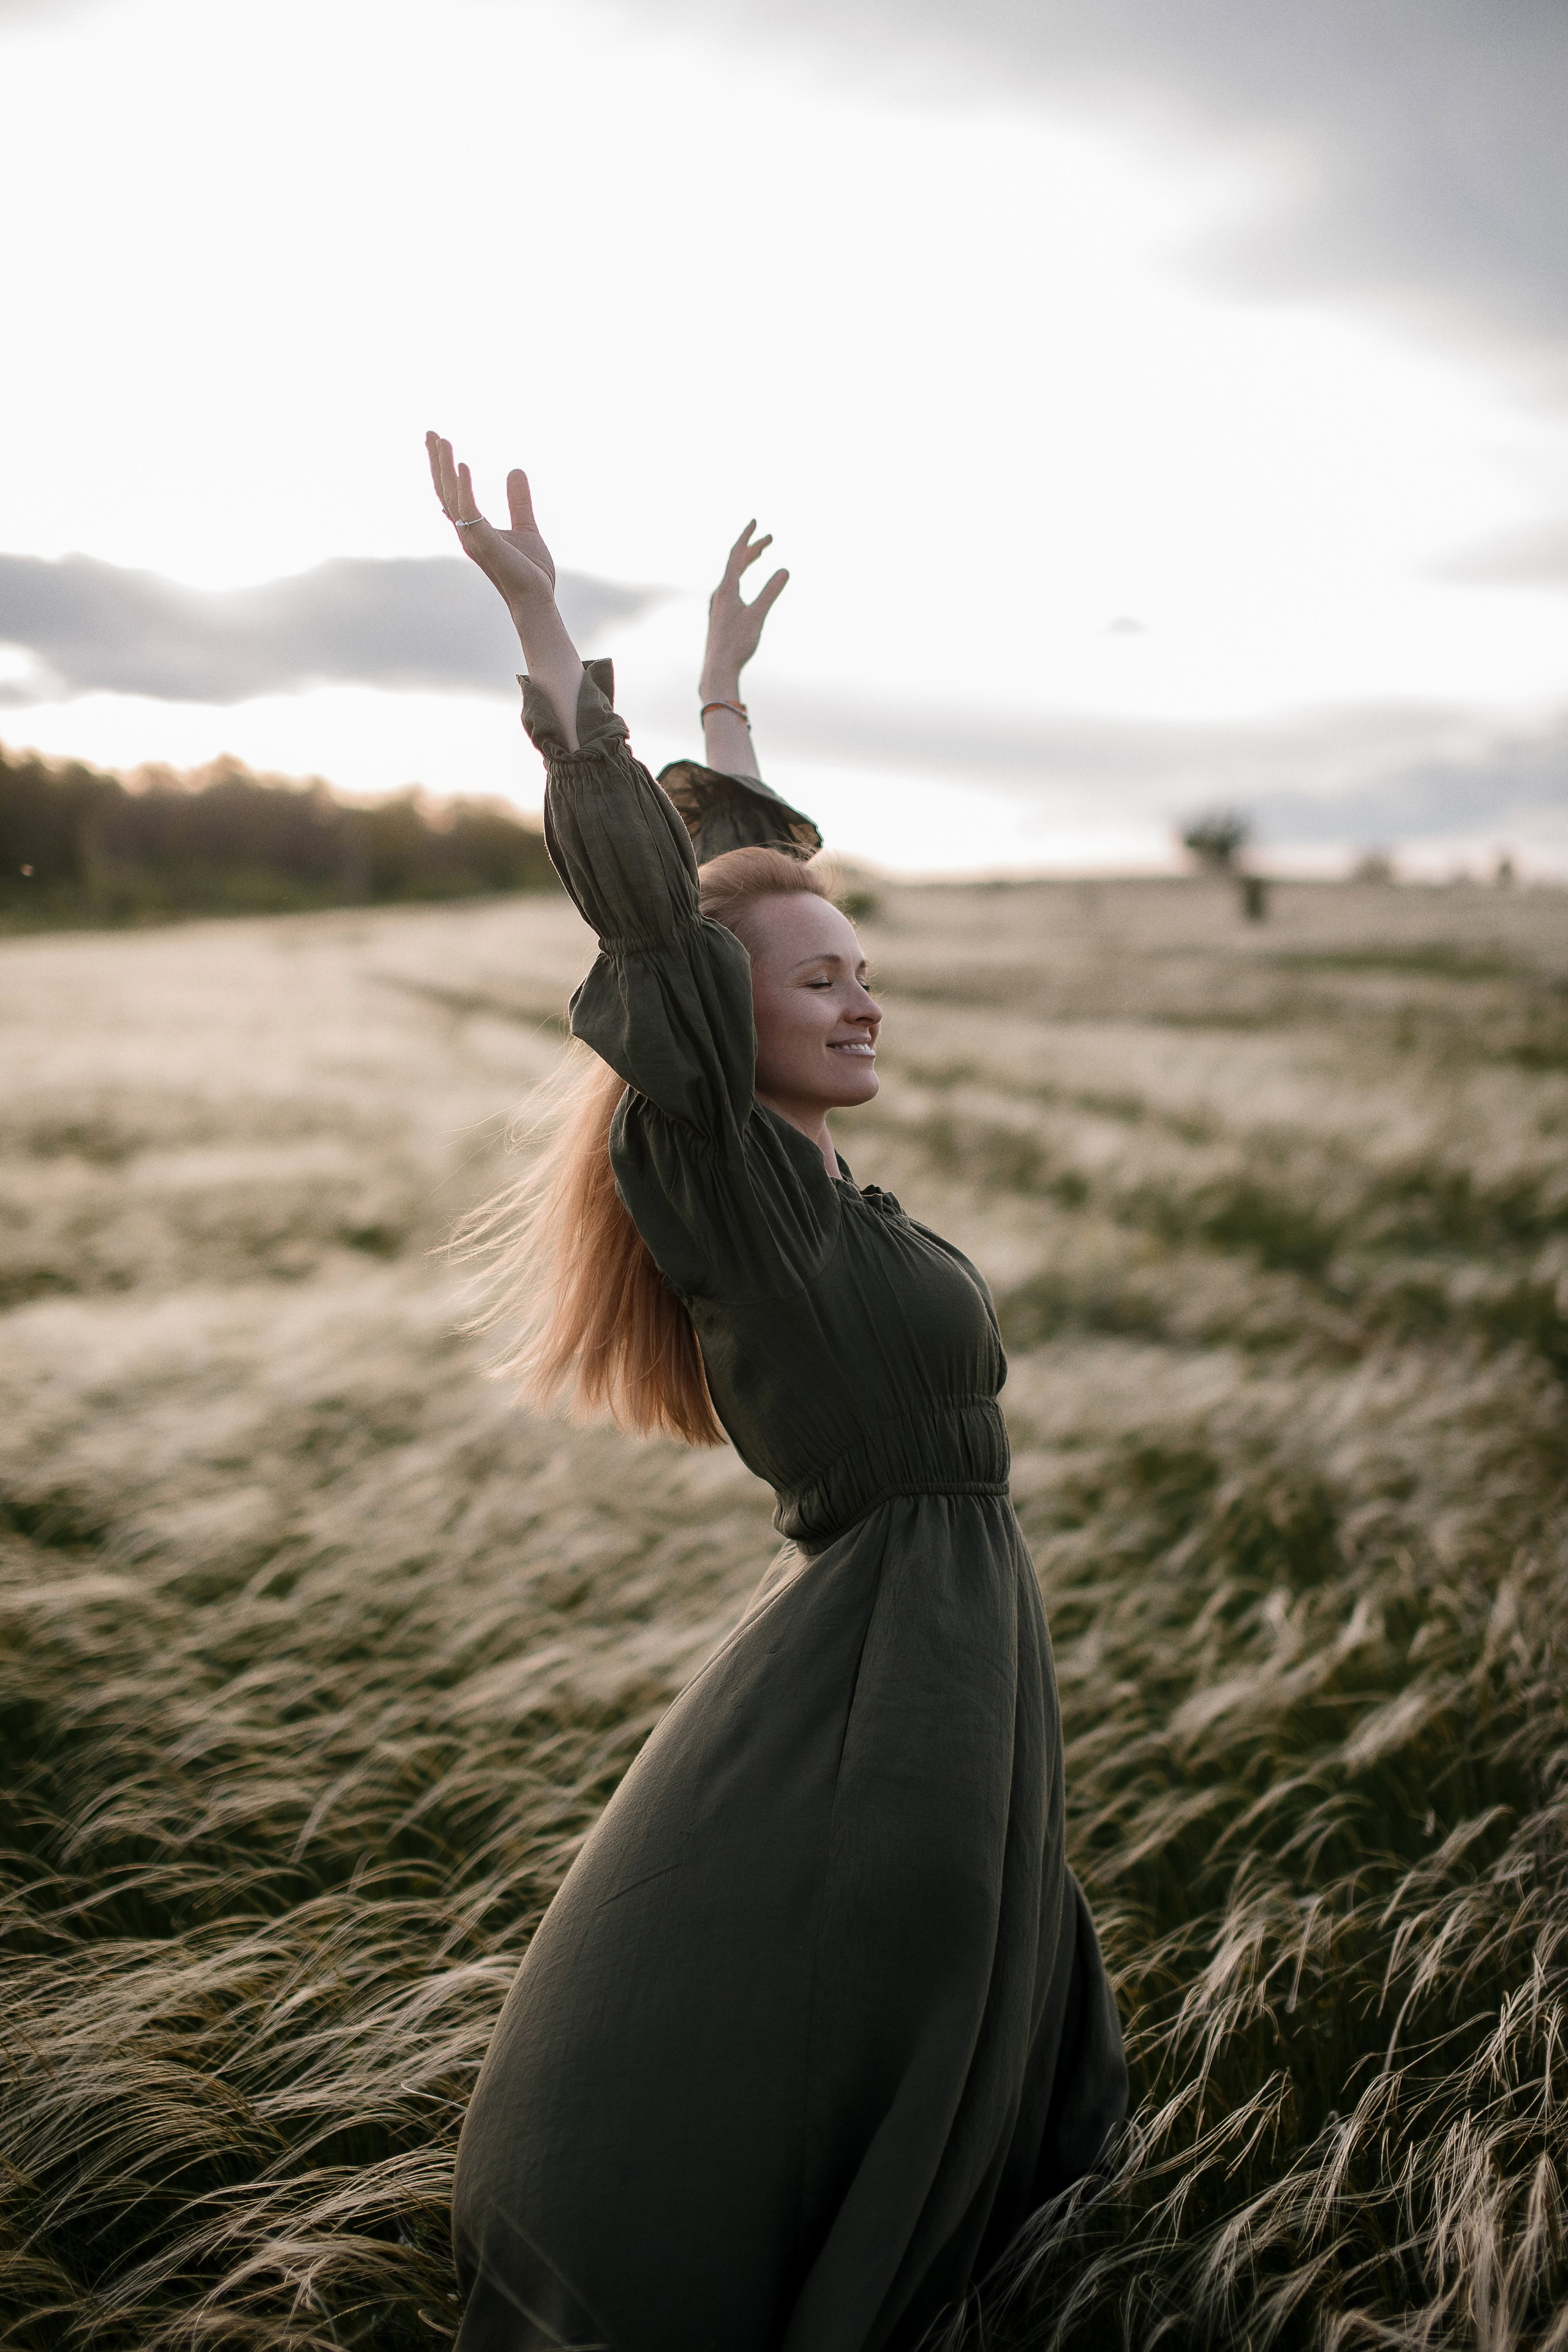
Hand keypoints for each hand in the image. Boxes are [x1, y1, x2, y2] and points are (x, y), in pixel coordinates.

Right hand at [426, 433, 556, 616]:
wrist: (536, 598)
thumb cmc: (529, 571)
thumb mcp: (526, 527)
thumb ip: (518, 501)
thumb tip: (515, 470)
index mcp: (474, 529)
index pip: (451, 494)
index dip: (443, 468)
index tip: (438, 442)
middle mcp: (467, 533)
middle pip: (444, 491)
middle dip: (436, 462)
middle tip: (431, 433)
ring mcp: (472, 538)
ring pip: (451, 496)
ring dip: (445, 467)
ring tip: (442, 440)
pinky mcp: (483, 542)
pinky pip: (468, 510)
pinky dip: (464, 486)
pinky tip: (463, 464)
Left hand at [700, 522, 788, 698]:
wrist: (717, 668)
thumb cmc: (737, 644)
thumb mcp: (757, 616)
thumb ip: (771, 592)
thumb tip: (785, 570)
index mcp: (726, 589)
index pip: (736, 555)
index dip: (747, 537)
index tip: (755, 521)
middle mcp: (719, 594)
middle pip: (735, 563)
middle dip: (752, 548)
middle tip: (770, 539)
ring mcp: (718, 604)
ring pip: (733, 575)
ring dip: (747, 562)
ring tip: (760, 554)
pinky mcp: (719, 615)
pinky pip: (731, 587)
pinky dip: (742, 577)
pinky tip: (744, 584)